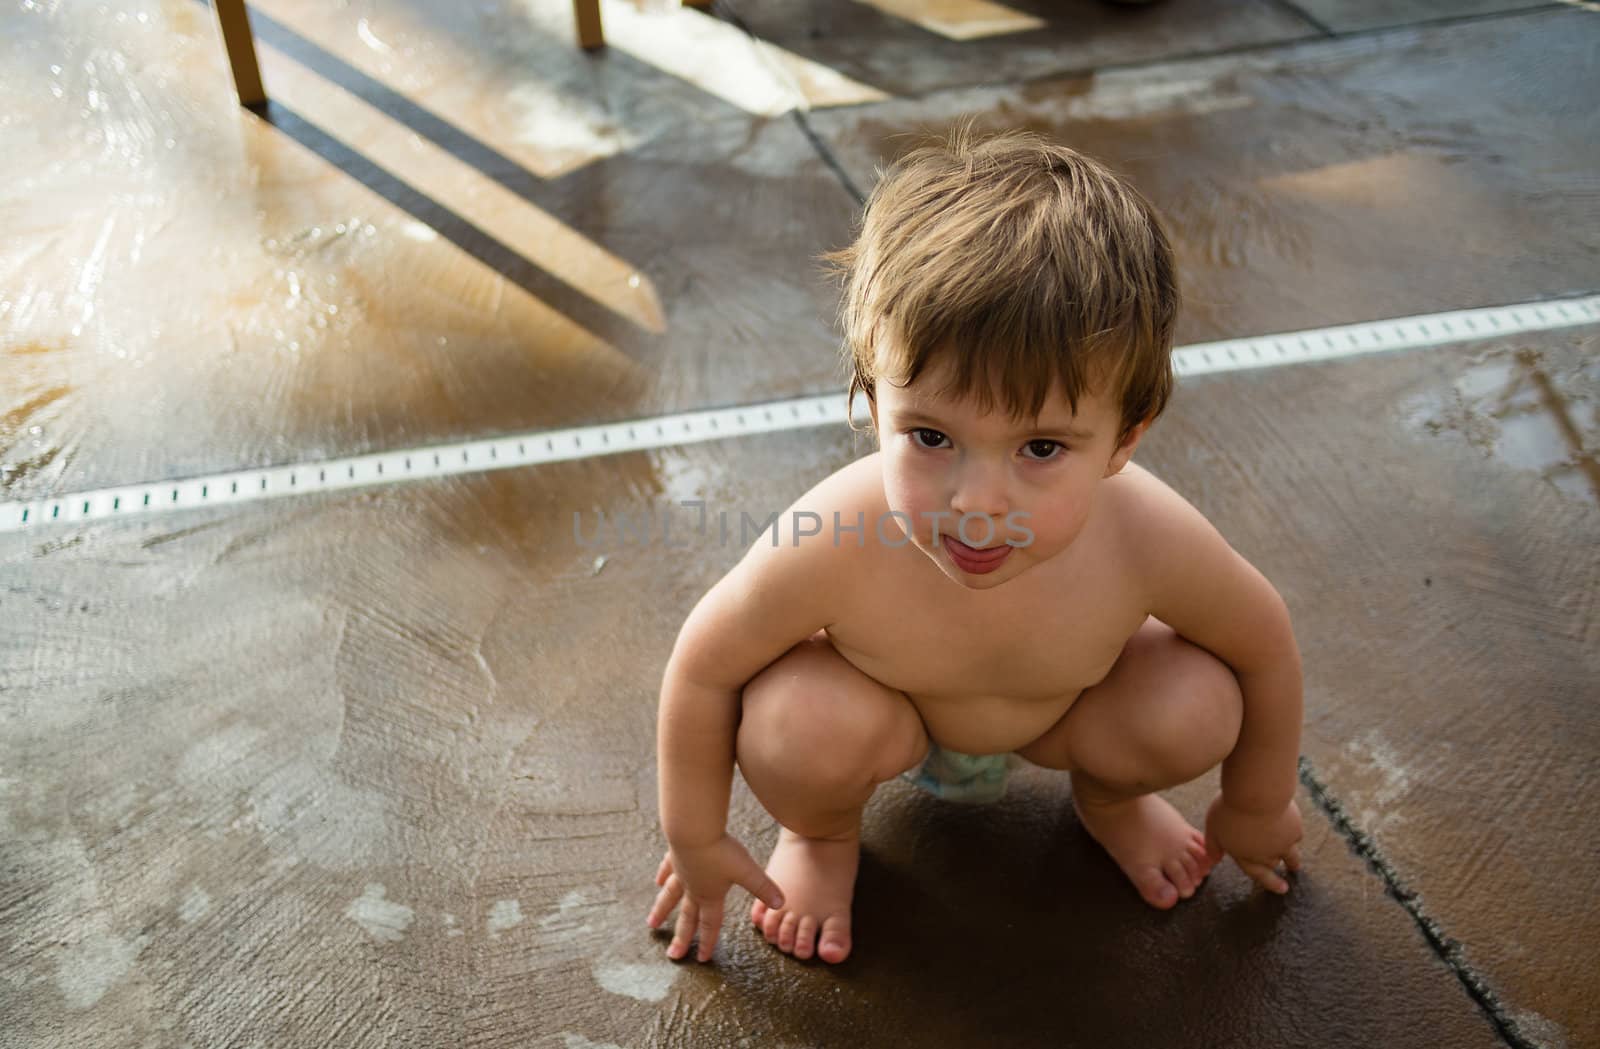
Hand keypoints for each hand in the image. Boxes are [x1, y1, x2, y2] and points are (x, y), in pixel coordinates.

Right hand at [646, 836, 784, 961]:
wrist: (694, 829)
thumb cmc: (720, 850)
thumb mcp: (747, 870)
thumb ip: (763, 887)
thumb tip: (780, 903)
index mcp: (710, 895)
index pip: (710, 924)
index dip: (708, 942)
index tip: (701, 959)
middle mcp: (693, 888)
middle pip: (687, 917)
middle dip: (682, 938)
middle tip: (673, 955)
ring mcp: (681, 872)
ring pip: (670, 897)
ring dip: (662, 912)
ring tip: (652, 925)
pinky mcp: (675, 855)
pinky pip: (668, 870)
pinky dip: (663, 877)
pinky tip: (658, 882)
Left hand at [1204, 795, 1302, 893]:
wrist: (1257, 794)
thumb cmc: (1230, 808)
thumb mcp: (1213, 826)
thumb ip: (1213, 845)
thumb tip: (1212, 860)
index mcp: (1244, 855)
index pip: (1257, 873)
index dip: (1269, 882)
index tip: (1281, 889)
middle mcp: (1266, 854)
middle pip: (1271, 864)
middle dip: (1273, 866)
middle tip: (1279, 872)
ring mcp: (1282, 844)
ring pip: (1290, 857)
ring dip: (1292, 862)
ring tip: (1295, 866)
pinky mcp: (1294, 831)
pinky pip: (1296, 835)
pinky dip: (1293, 834)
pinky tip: (1293, 832)